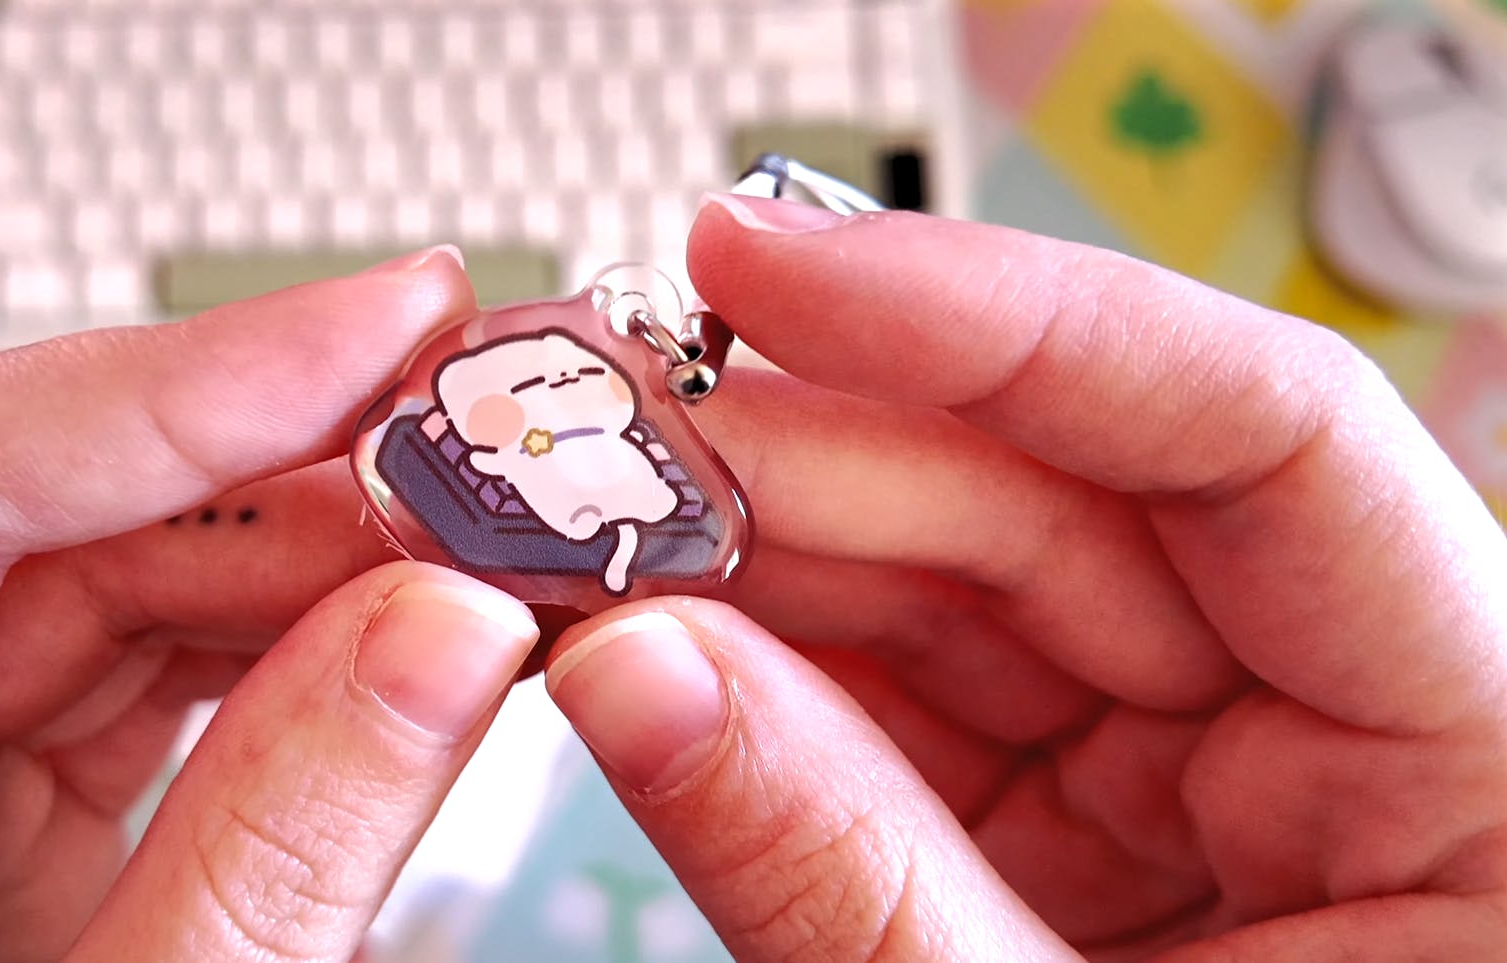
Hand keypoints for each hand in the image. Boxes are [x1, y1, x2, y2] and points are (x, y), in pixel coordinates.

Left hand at [0, 249, 545, 962]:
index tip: (378, 333)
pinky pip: (151, 679)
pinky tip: (425, 614)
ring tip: (498, 523)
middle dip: (281, 465)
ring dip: (318, 543)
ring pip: (105, 583)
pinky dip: (304, 639)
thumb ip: (269, 861)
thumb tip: (450, 628)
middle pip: (20, 520)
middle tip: (494, 437)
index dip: (149, 388)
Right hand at [538, 195, 1506, 959]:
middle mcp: (1347, 726)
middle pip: (1059, 495)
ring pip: (952, 576)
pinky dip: (756, 649)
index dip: (1006, 322)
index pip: (1258, 443)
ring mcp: (1196, 764)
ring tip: (573, 523)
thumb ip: (851, 884)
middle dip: (805, 451)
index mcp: (1488, 767)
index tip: (779, 280)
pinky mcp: (1074, 815)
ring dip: (750, 542)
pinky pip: (903, 686)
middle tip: (593, 434)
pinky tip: (633, 619)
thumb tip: (637, 668)